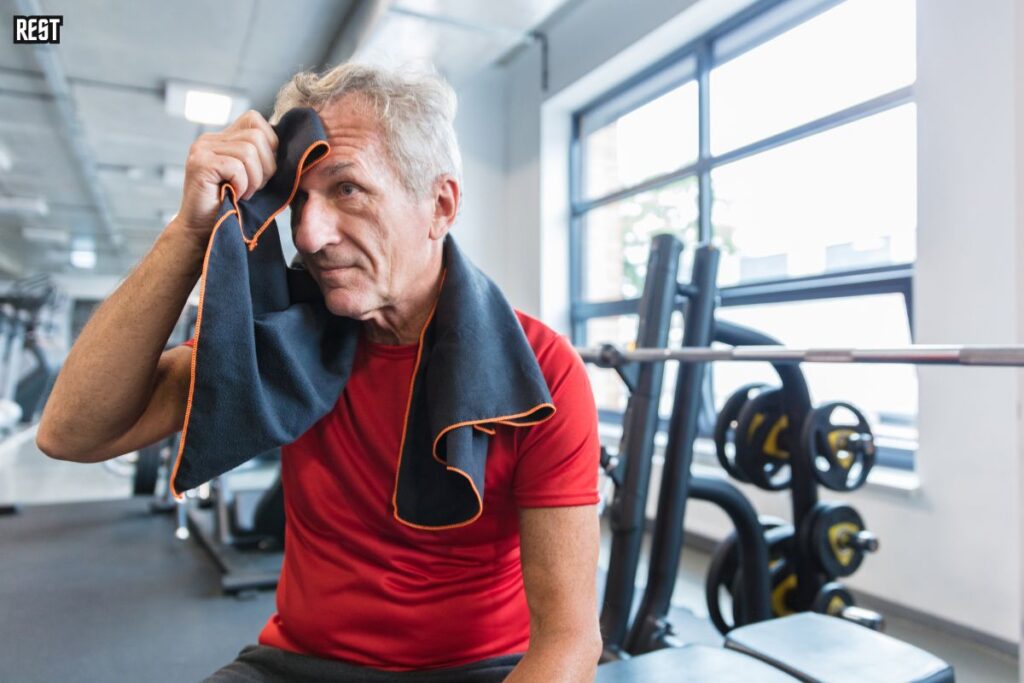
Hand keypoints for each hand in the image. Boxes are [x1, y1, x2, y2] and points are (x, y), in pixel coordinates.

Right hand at [170, 110, 278, 245]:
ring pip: (249, 150)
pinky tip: (235, 196)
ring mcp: (201, 150)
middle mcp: (209, 140)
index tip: (264, 172)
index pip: (254, 119)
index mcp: (222, 139)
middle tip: (255, 188)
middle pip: (256, 134)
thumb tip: (294, 146)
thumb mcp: (254, 178)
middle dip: (266, 165)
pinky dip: (243, 185)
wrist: (205, 235)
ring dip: (255, 178)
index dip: (270, 144)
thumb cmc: (234, 210)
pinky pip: (236, 166)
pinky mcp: (199, 165)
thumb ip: (263, 158)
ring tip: (244, 193)